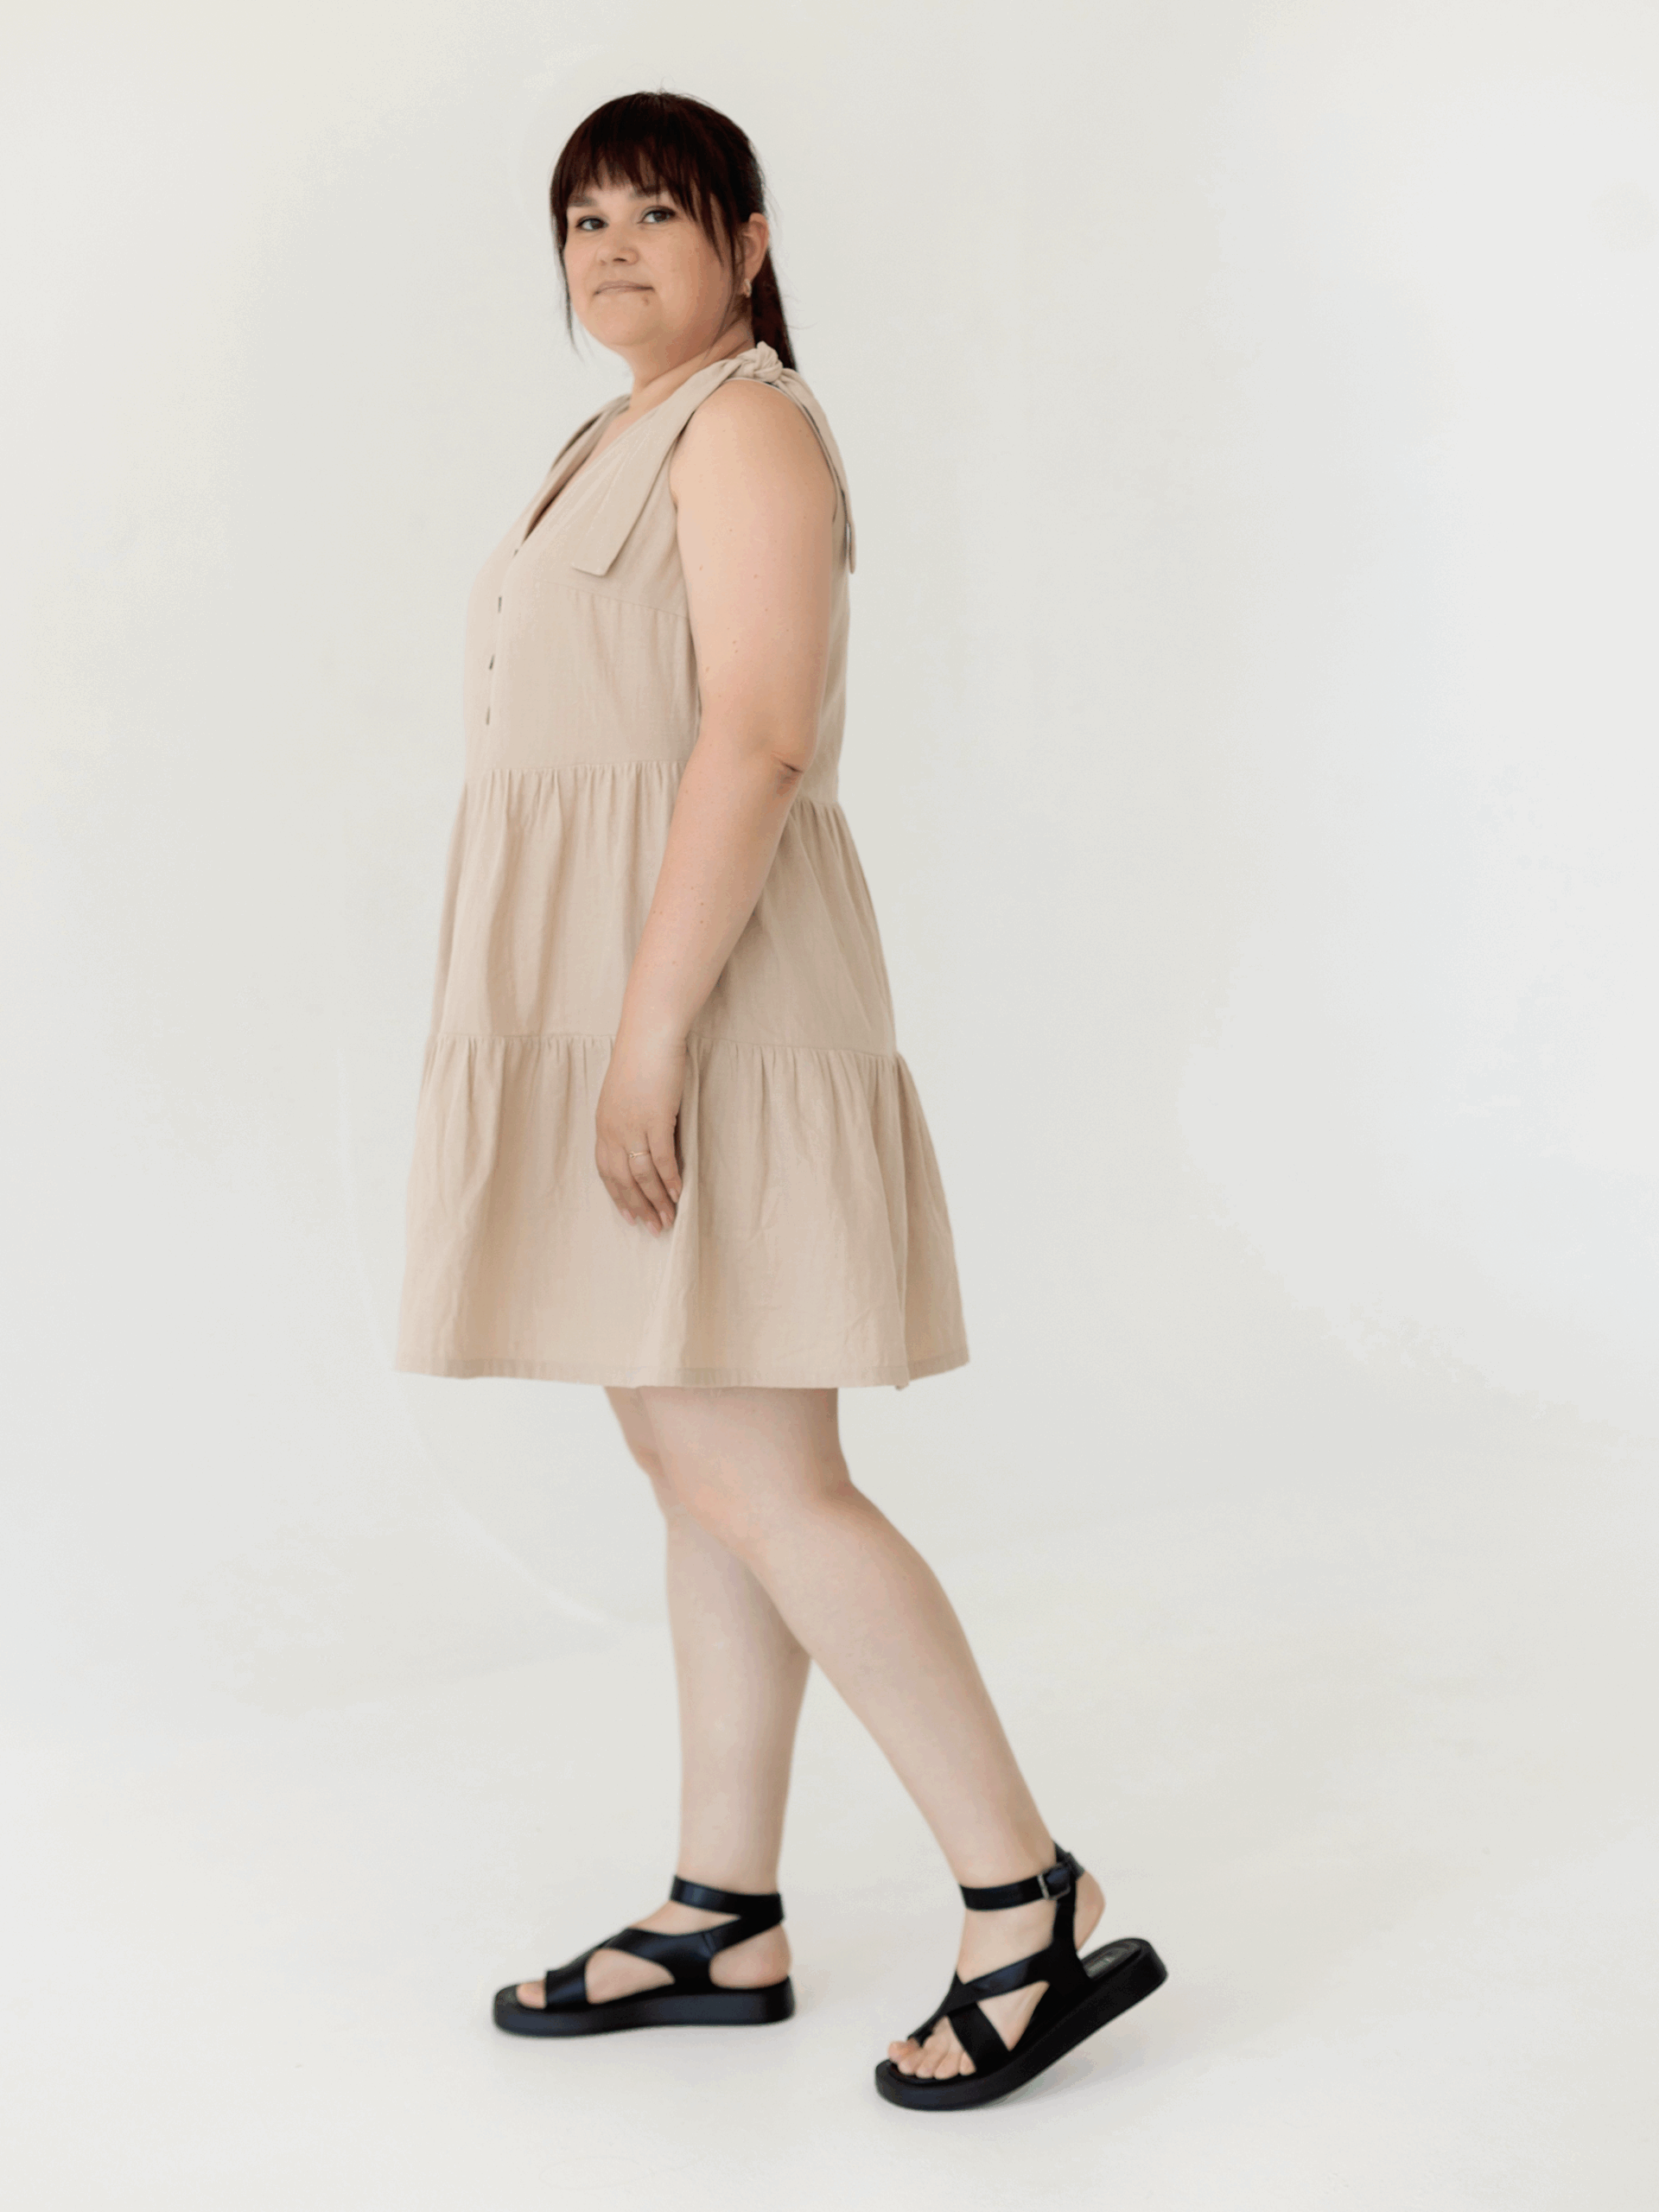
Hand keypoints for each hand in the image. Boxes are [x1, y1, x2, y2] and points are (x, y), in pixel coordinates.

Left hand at [595, 1022, 685, 1232]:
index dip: (618, 1196)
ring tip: (668, 1219)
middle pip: (622, 1180)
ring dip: (656, 1200)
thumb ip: (629, 1120)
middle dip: (638, 1207)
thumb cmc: (641, 1060)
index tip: (630, 1216)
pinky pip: (662, 1159)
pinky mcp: (655, 1120)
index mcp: (603, 1126)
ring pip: (642, 1175)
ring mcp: (632, 1126)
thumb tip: (642, 1142)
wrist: (649, 1035)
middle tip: (653, 1228)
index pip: (605, 1171)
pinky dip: (670, 1180)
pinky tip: (679, 1194)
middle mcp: (613, 1130)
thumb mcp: (625, 1095)